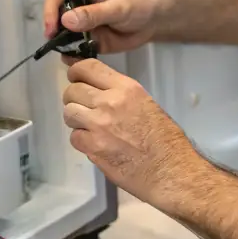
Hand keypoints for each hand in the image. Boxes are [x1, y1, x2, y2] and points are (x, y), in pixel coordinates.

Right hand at [43, 0, 160, 55]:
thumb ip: (94, 14)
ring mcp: (81, 19)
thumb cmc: (141, 4)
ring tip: (65, 51)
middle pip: (55, 9)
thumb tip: (65, 21)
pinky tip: (74, 59)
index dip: (51, 5)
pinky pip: (72, 44)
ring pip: (60, 29)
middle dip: (52, 25)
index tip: (52, 25)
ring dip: (60, 41)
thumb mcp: (120, 7)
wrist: (156, 21)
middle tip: (54, 40)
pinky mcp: (86, 36)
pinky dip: (70, 53)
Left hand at [63, 59, 203, 206]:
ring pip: (69, 113)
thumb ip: (119, 96)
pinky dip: (81, 141)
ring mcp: (98, 125)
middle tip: (83, 108)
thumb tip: (97, 94)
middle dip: (74, 99)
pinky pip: (74, 137)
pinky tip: (95, 145)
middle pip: (72, 91)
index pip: (87, 67)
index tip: (75, 78)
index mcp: (126, 88)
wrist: (169, 170)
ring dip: (76, 120)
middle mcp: (109, 102)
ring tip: (90, 128)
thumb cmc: (165, 139)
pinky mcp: (92, 147)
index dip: (76, 72)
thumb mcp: (145, 104)